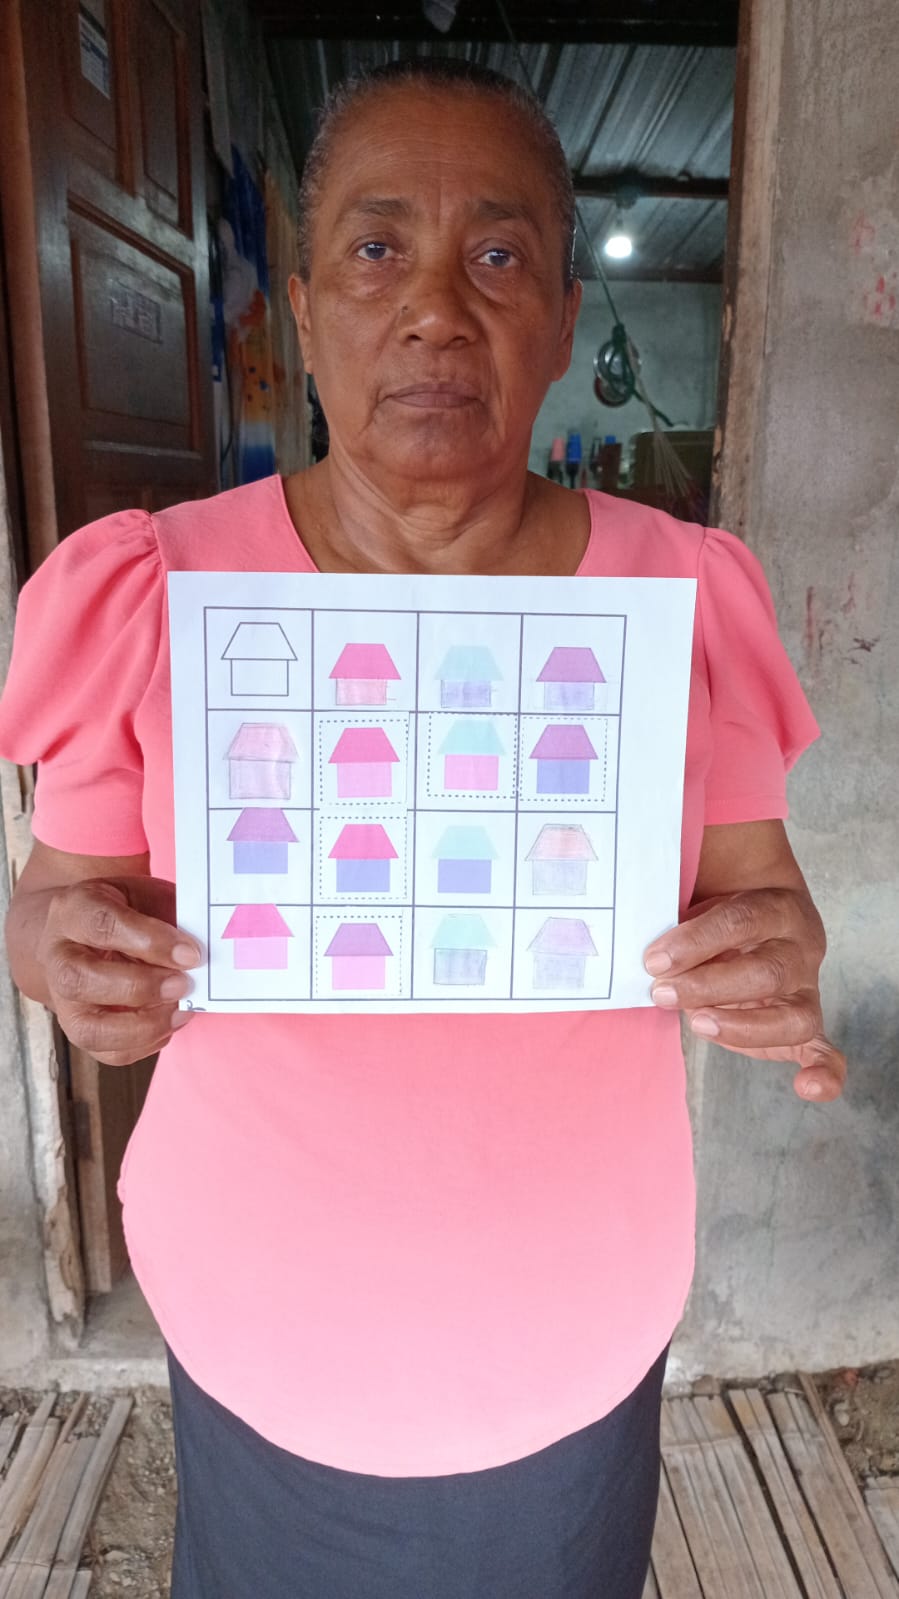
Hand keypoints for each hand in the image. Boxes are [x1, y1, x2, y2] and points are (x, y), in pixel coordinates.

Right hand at [37, 877, 202, 1066]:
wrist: (87, 932)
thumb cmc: (125, 911)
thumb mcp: (146, 896)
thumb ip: (170, 916)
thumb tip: (201, 949)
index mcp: (73, 910)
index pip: (102, 925)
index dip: (149, 941)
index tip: (190, 954)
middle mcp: (58, 956)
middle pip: (80, 979)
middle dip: (140, 987)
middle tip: (183, 984)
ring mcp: (63, 999)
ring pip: (87, 1028)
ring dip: (142, 1026)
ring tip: (181, 1010)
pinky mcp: (79, 1028)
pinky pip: (105, 1052)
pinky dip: (144, 1044)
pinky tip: (169, 1022)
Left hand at [643, 888, 845, 1101]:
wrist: (760, 920)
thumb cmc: (719, 918)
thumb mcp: (702, 901)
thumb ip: (681, 914)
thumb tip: (646, 945)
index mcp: (777, 907)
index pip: (741, 921)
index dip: (696, 941)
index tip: (654, 960)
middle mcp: (800, 949)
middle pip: (768, 972)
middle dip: (709, 986)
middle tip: (662, 993)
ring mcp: (807, 990)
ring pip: (794, 1016)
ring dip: (742, 1027)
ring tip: (698, 1024)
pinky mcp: (807, 1025)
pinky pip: (825, 1052)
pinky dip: (824, 1074)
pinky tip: (808, 1089)